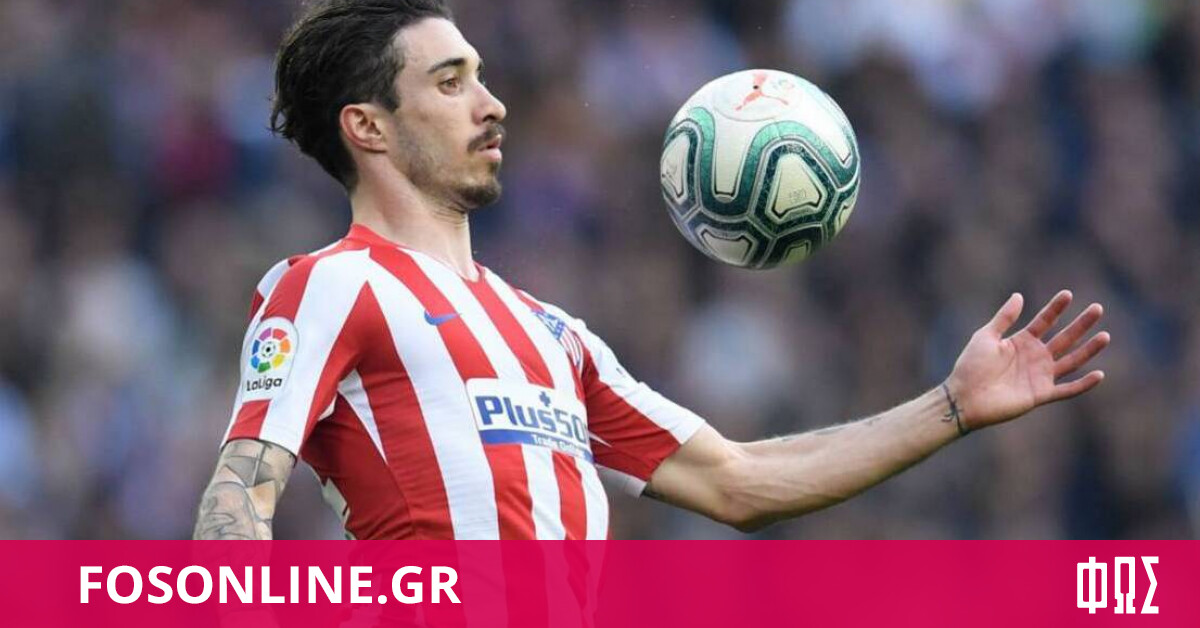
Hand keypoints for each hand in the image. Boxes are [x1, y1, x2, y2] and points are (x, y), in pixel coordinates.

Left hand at [945, 291, 1109, 430]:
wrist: (965, 397)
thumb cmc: (971, 366)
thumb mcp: (986, 337)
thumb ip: (1004, 318)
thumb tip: (1019, 295)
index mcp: (1021, 342)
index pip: (1044, 322)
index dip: (1055, 308)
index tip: (1068, 294)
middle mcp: (1035, 358)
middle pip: (1064, 338)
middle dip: (1081, 324)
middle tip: (1097, 308)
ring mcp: (1040, 376)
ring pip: (1071, 361)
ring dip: (1089, 349)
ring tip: (1105, 336)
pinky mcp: (1041, 394)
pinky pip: (1067, 390)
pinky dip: (1083, 384)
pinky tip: (1100, 374)